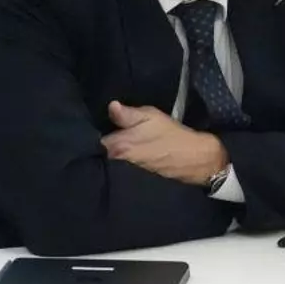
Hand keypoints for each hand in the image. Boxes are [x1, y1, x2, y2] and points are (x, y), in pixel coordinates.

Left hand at [102, 102, 228, 186]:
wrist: (195, 158)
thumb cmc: (171, 135)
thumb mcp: (150, 116)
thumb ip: (126, 113)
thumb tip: (110, 106)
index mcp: (117, 146)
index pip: (90, 140)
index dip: (90, 131)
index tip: (91, 123)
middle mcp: (117, 162)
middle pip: (99, 151)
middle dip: (99, 142)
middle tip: (105, 129)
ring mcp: (125, 172)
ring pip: (110, 159)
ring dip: (111, 150)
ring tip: (117, 138)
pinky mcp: (135, 177)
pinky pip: (120, 165)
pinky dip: (122, 159)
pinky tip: (130, 151)